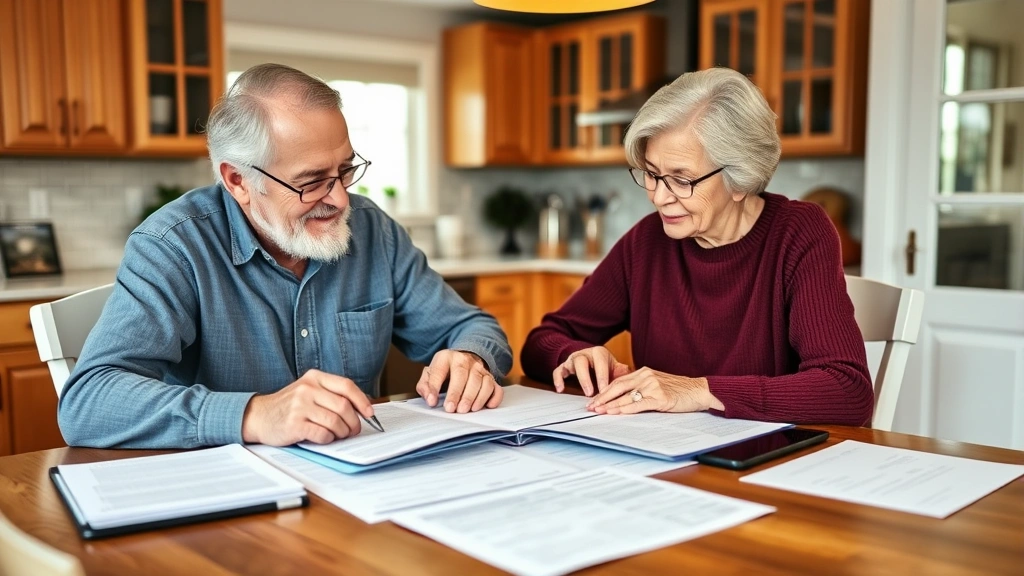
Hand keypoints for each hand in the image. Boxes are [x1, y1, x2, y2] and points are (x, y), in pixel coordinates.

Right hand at [241, 369, 375, 444]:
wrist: (259, 416)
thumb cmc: (289, 406)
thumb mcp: (308, 391)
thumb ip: (331, 394)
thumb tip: (362, 408)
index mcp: (314, 377)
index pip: (346, 386)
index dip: (362, 400)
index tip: (369, 413)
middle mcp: (307, 389)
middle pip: (344, 406)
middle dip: (354, 422)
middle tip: (353, 430)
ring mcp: (300, 406)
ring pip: (335, 421)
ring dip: (342, 432)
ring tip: (338, 434)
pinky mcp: (294, 424)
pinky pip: (322, 434)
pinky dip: (328, 439)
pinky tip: (324, 438)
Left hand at [415, 350, 503, 412]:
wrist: (464, 357)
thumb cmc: (445, 370)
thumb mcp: (430, 373)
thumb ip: (425, 385)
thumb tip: (430, 399)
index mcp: (446, 358)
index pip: (439, 371)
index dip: (434, 387)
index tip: (432, 402)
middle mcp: (465, 360)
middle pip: (462, 375)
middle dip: (458, 394)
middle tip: (453, 409)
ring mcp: (480, 368)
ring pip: (481, 381)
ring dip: (475, 397)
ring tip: (467, 410)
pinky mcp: (490, 377)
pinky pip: (496, 387)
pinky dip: (494, 397)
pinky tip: (488, 406)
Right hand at [552, 346, 630, 396]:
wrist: (592, 359)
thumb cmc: (606, 366)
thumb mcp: (615, 367)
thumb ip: (622, 373)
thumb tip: (629, 377)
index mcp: (599, 352)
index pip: (599, 363)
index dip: (602, 377)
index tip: (605, 391)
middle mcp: (584, 353)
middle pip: (582, 362)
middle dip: (587, 379)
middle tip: (592, 393)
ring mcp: (573, 360)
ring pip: (571, 365)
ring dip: (578, 379)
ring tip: (585, 393)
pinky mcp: (564, 366)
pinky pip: (558, 371)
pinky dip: (558, 379)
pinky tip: (560, 390)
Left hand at [585, 367, 724, 414]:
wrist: (699, 391)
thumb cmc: (679, 390)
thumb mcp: (657, 384)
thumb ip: (641, 387)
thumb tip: (623, 398)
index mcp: (643, 372)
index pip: (618, 381)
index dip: (604, 391)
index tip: (594, 400)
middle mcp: (646, 376)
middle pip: (618, 387)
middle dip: (602, 398)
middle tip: (591, 407)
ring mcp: (653, 386)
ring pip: (626, 396)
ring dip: (611, 405)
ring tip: (599, 412)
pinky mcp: (660, 398)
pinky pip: (639, 404)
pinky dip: (626, 409)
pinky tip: (617, 413)